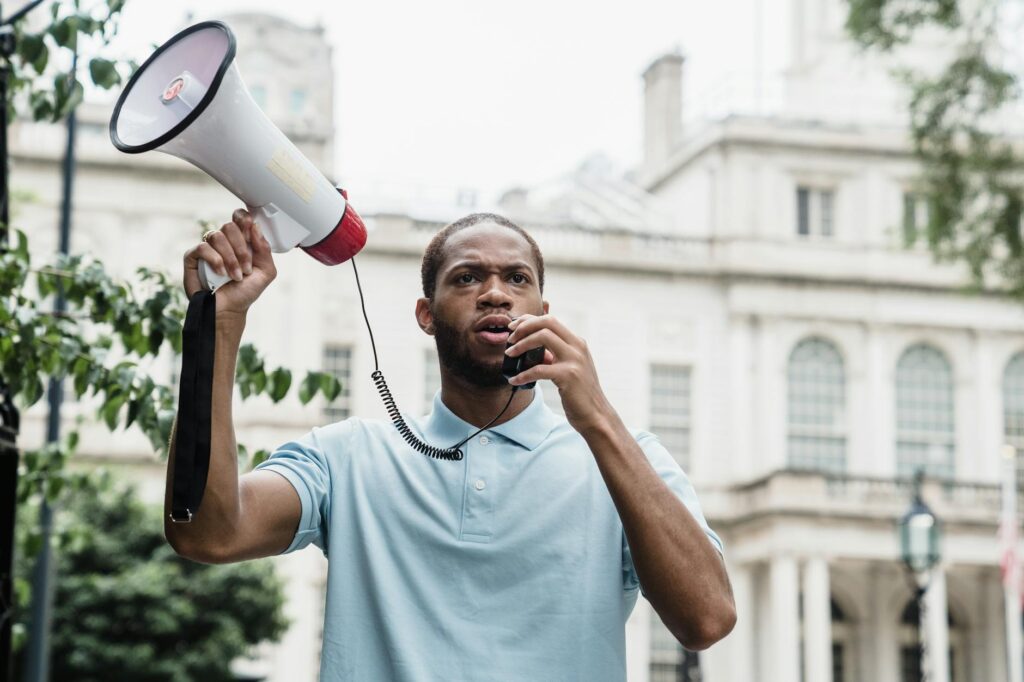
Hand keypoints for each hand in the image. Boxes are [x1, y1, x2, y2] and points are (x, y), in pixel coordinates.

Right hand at [183, 209, 276, 318]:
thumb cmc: (245, 292)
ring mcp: (207, 248)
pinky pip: (203, 248)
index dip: (245, 221)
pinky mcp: (192, 257)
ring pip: (217, 236)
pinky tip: (221, 273)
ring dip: (230, 258)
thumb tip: (256, 227)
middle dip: (242, 249)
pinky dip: (215, 260)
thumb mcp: (266, 272)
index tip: (251, 233)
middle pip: (229, 226)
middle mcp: (223, 242)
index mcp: (241, 241)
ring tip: (235, 275)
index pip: (240, 218)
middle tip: (247, 268)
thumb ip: (265, 249)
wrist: (228, 310)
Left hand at [505, 314, 614, 434]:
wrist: (595, 414)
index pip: (551, 320)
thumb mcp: (570, 367)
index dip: (529, 320)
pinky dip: (522, 374)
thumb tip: (532, 348)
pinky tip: (515, 380)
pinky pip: (538, 369)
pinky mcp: (568, 376)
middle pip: (547, 322)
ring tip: (510, 354)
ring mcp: (574, 360)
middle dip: (524, 326)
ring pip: (542, 337)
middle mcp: (577, 347)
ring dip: (521, 344)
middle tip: (510, 338)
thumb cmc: (580, 393)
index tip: (515, 328)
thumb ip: (555, 355)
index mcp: (577, 343)